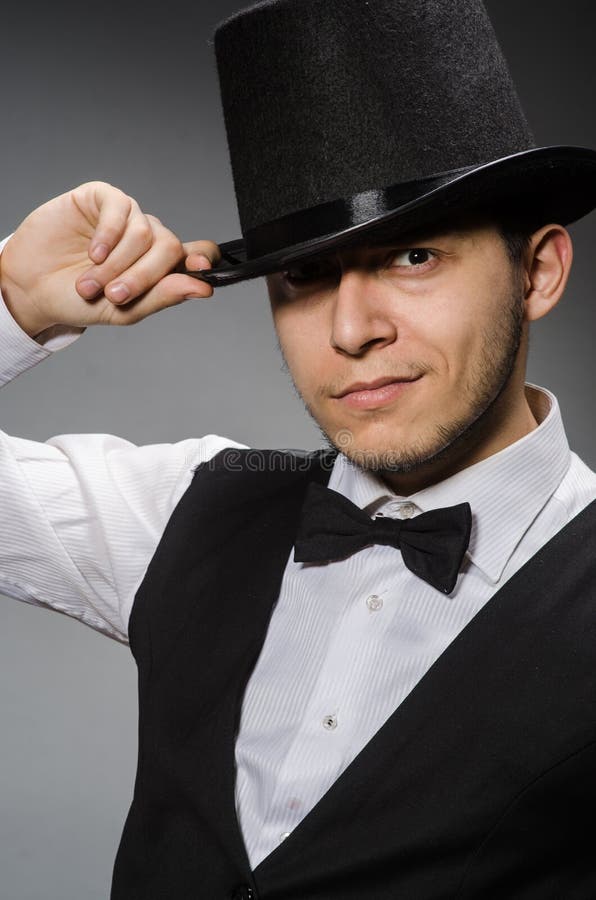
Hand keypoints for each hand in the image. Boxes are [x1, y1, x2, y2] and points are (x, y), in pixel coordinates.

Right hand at [0, 181, 220, 337]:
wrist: (31, 288)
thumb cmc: (78, 300)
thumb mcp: (124, 310)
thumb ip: (163, 297)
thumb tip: (203, 288)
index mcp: (160, 266)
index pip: (196, 254)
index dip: (204, 259)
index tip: (201, 269)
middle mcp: (148, 238)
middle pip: (170, 247)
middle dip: (144, 276)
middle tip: (115, 296)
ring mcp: (126, 216)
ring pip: (145, 233)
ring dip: (117, 265)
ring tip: (90, 284)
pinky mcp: (101, 198)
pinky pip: (120, 208)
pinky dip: (109, 236)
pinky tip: (94, 254)